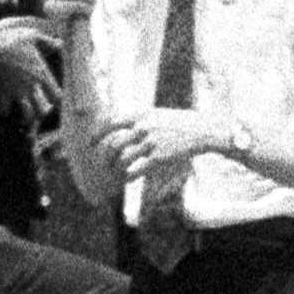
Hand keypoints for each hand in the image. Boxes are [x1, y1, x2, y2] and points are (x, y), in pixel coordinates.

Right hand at [0, 18, 65, 112]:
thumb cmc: (10, 41)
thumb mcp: (31, 36)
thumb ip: (47, 41)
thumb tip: (60, 43)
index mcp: (41, 74)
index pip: (57, 96)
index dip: (57, 101)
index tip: (53, 101)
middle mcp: (31, 87)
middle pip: (43, 111)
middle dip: (42, 115)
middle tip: (38, 112)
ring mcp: (17, 92)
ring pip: (27, 116)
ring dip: (26, 119)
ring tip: (23, 117)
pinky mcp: (2, 94)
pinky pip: (4, 110)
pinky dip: (2, 111)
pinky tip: (0, 106)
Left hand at [97, 101, 223, 178]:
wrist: (202, 129)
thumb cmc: (178, 122)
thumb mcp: (157, 113)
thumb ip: (139, 118)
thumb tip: (119, 122)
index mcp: (141, 114)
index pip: (111, 122)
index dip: (97, 133)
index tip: (90, 142)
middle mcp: (144, 127)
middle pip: (113, 143)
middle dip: (103, 156)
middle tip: (100, 163)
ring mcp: (151, 142)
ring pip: (122, 159)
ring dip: (115, 169)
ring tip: (114, 172)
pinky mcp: (159, 157)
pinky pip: (136, 170)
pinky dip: (128, 177)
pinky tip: (126, 179)